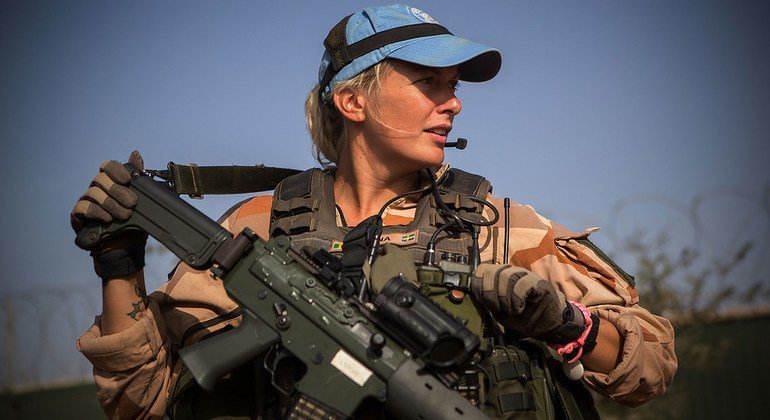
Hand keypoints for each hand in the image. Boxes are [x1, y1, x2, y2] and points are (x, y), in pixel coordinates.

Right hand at [71, 151, 147, 278]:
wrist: (127, 247)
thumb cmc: (135, 222)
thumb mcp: (143, 201)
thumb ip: (140, 179)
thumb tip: (135, 154)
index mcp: (112, 182)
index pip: (108, 166)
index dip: (116, 169)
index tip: (128, 179)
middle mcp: (97, 189)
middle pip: (100, 179)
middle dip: (118, 191)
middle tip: (133, 203)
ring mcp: (86, 201)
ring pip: (93, 192)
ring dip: (111, 203)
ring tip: (124, 215)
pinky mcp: (78, 216)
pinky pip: (83, 207)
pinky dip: (97, 211)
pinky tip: (107, 218)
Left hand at [471, 264, 585, 343]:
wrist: (546, 324)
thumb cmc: (522, 317)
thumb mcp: (498, 311)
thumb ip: (486, 300)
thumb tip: (470, 292)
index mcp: (500, 278)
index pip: (482, 269)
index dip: (478, 284)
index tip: (481, 300)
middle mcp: (512, 272)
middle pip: (492, 271)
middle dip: (490, 293)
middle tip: (498, 308)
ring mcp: (525, 275)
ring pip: (506, 275)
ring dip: (504, 297)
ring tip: (511, 310)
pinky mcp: (538, 282)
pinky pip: (522, 283)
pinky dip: (517, 298)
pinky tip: (520, 307)